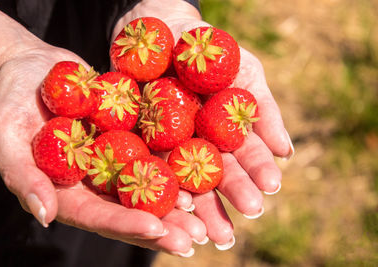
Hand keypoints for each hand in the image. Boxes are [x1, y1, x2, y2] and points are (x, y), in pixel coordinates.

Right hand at [0, 44, 205, 256]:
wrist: (35, 69)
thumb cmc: (12, 101)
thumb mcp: (5, 135)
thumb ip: (22, 176)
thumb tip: (44, 216)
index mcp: (67, 191)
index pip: (97, 216)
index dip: (126, 225)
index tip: (156, 229)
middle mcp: (95, 182)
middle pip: (130, 210)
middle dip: (163, 225)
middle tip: (195, 237)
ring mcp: (115, 161)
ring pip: (148, 188)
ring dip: (177, 203)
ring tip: (206, 218)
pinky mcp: (129, 137)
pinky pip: (154, 153)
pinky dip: (175, 165)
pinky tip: (200, 174)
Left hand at [112, 0, 293, 248]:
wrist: (159, 28)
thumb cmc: (209, 48)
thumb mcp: (244, 71)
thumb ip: (263, 109)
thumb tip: (287, 152)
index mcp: (226, 132)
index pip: (244, 156)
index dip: (256, 171)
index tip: (270, 188)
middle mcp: (199, 146)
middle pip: (215, 177)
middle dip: (229, 199)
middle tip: (240, 222)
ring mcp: (169, 147)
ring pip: (184, 182)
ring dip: (197, 209)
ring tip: (207, 234)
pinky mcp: (137, 142)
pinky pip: (146, 167)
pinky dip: (158, 188)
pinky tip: (168, 208)